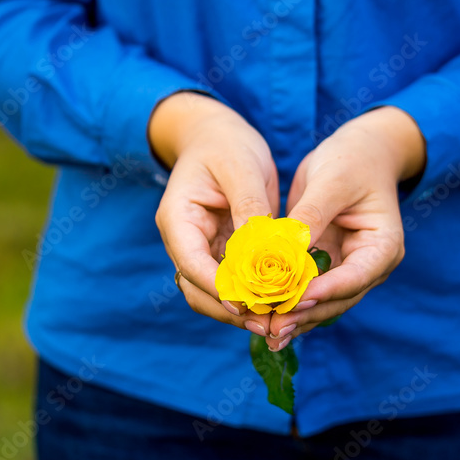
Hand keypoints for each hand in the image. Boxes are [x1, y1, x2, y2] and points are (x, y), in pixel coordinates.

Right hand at [151, 92, 278, 335]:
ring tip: (277, 322)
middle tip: (268, 324)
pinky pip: (236, 282)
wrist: (218, 135)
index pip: (191, 263)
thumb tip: (262, 248)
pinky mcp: (224, 253)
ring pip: (216, 293)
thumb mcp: (241, 167)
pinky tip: (281, 304)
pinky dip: (255, 295)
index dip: (217, 287)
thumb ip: (249, 207)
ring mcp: (204, 249)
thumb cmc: (226, 144)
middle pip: (200, 289)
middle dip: (231, 309)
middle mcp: (186, 241)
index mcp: (178, 219)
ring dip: (244, 309)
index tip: (246, 304)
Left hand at [266, 106, 425, 348]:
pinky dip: (288, 303)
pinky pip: (307, 290)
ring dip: (294, 317)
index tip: (294, 301)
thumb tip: (285, 248)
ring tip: (266, 334)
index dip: (324, 291)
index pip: (354, 277)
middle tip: (273, 330)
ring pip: (321, 303)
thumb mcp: (332, 181)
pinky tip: (264, 317)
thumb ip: (311, 215)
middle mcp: (369, 266)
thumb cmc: (352, 160)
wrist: (360, 153)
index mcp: (383, 247)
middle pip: (337, 299)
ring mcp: (348, 269)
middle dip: (305, 314)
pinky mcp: (327, 267)